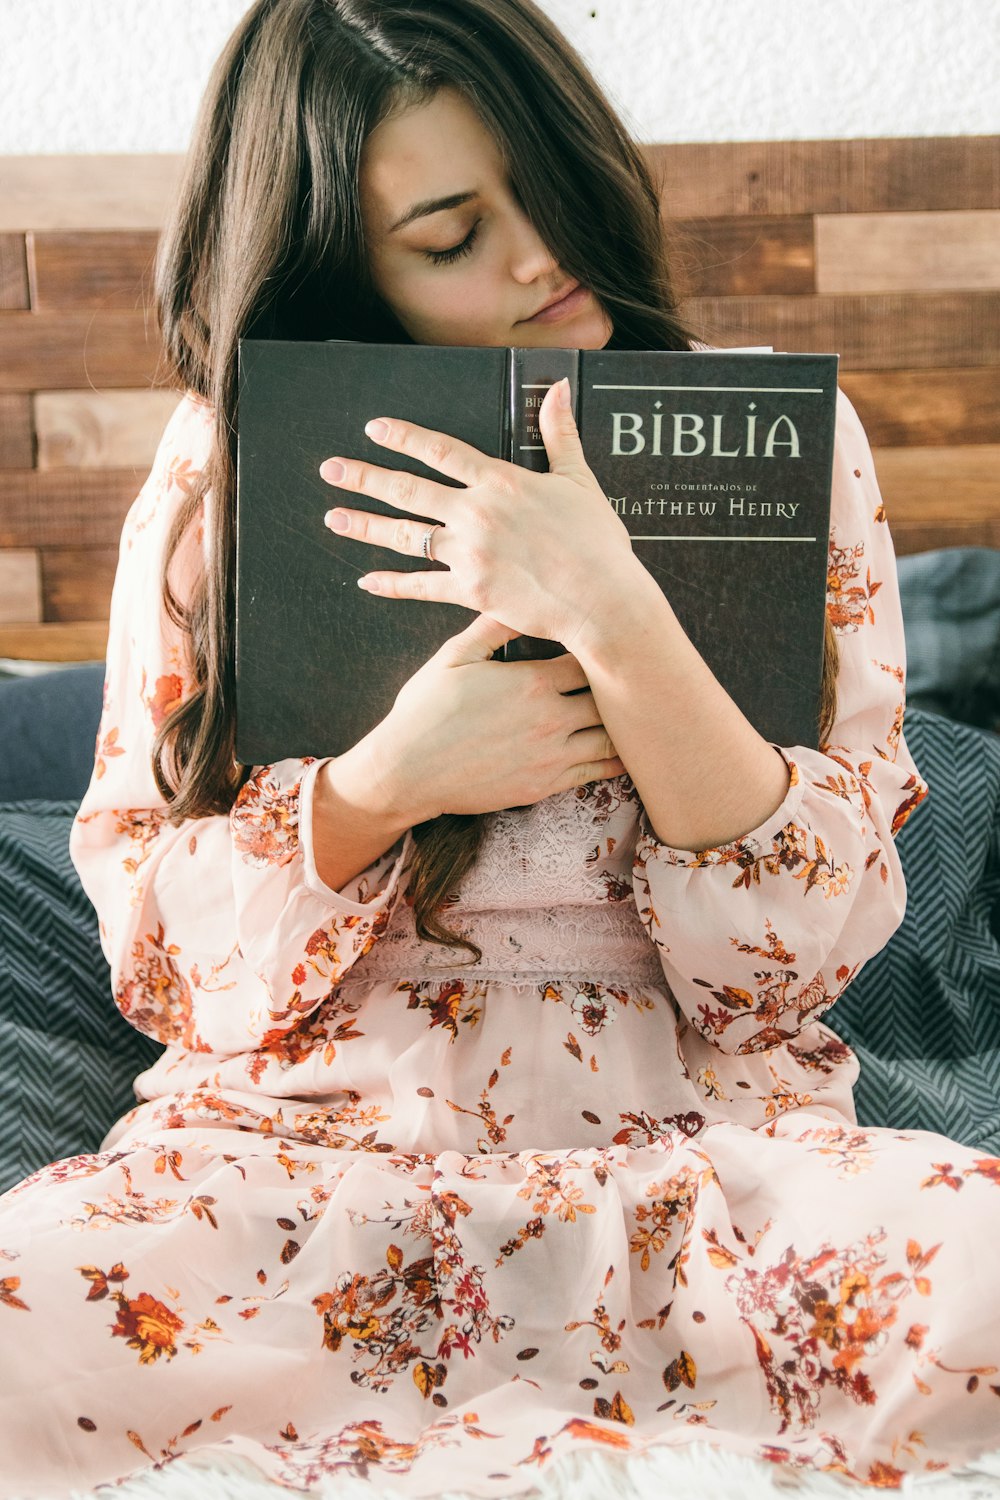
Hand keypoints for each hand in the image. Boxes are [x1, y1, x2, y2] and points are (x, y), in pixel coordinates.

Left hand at [320, 378, 637, 652]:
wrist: (603, 598)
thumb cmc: (598, 542)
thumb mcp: (579, 481)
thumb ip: (560, 433)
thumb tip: (557, 384)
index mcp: (502, 482)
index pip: (441, 451)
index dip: (404, 437)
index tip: (373, 428)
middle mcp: (477, 513)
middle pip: (409, 490)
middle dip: (365, 477)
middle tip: (330, 470)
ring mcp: (470, 553)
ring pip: (407, 535)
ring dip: (366, 525)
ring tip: (333, 518)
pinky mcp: (471, 591)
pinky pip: (422, 586)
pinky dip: (392, 584)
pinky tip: (366, 580)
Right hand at [359, 613, 625, 822]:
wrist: (407, 771)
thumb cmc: (425, 711)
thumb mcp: (453, 657)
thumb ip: (492, 627)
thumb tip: (519, 599)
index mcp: (532, 682)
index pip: (592, 658)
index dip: (605, 649)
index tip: (611, 642)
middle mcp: (551, 719)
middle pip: (611, 697)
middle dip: (624, 684)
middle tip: (638, 674)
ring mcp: (551, 756)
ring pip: (612, 738)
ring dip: (625, 723)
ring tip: (640, 710)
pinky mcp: (546, 786)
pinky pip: (598, 772)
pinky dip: (617, 760)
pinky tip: (628, 749)